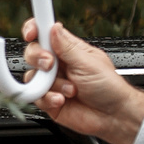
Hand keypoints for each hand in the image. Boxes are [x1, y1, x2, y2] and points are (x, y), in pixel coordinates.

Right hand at [23, 21, 143, 143]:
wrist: (113, 116)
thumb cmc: (109, 87)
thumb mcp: (88, 62)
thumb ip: (66, 47)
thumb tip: (53, 27)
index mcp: (69, 49)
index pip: (46, 33)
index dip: (34, 29)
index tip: (31, 33)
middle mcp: (59, 65)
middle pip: (33, 53)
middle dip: (38, 57)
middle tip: (50, 64)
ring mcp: (53, 83)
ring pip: (33, 76)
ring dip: (51, 84)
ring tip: (70, 90)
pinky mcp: (49, 100)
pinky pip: (36, 97)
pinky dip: (48, 99)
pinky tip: (62, 100)